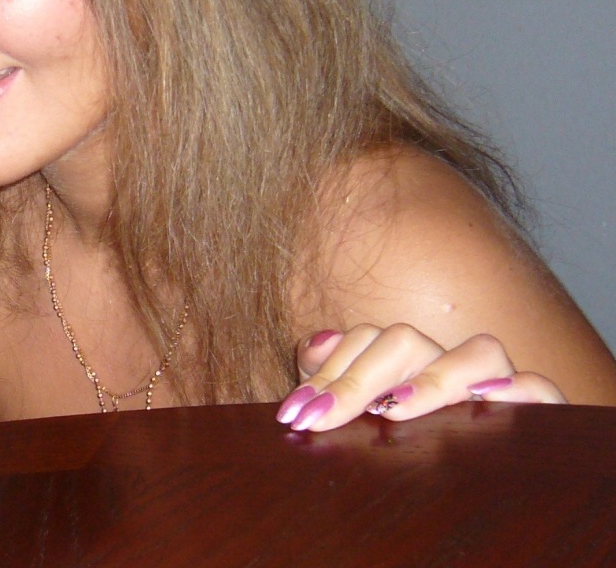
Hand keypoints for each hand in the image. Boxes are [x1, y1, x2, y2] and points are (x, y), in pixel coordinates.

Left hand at [275, 323, 565, 431]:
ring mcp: (494, 384)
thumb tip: (317, 346)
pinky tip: (487, 404)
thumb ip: (327, 376)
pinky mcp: (536, 411)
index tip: (297, 411)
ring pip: (478, 352)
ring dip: (434, 378)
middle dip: (358, 379)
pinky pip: (540, 390)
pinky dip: (521, 390)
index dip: (328, 372)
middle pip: (406, 342)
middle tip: (322, 417)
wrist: (471, 495)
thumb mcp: (355, 413)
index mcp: (404, 361)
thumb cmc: (400, 447)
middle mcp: (447, 364)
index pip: (364, 341)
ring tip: (394, 408)